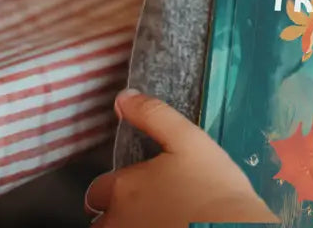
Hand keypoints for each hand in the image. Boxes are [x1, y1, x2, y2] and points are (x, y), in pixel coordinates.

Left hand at [85, 90, 276, 226]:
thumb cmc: (212, 184)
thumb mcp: (188, 139)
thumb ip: (153, 115)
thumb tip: (123, 97)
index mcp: (122, 188)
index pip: (101, 190)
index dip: (118, 186)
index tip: (144, 186)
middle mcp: (116, 221)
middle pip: (100, 219)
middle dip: (115, 213)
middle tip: (149, 207)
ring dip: (125, 227)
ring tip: (156, 220)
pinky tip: (165, 227)